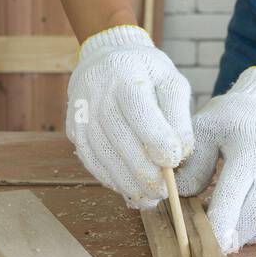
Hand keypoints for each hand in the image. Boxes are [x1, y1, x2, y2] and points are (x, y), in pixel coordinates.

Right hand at [66, 25, 193, 207]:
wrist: (106, 57)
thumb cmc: (147, 72)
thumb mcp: (171, 81)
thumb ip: (179, 116)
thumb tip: (181, 154)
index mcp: (125, 74)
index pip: (139, 110)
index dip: (156, 139)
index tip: (174, 162)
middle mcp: (97, 91)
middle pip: (118, 137)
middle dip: (142, 170)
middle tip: (164, 191)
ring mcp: (81, 111)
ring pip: (101, 153)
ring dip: (125, 181)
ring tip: (149, 199)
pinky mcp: (74, 127)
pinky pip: (89, 158)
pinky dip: (108, 177)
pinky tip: (127, 188)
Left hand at [175, 66, 255, 251]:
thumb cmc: (231, 121)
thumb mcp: (205, 129)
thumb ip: (192, 163)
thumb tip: (176, 197)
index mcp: (252, 153)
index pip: (236, 194)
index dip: (219, 221)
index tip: (199, 239)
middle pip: (253, 220)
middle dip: (225, 238)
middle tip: (195, 242)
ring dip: (232, 236)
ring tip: (206, 221)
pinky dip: (240, 231)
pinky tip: (222, 218)